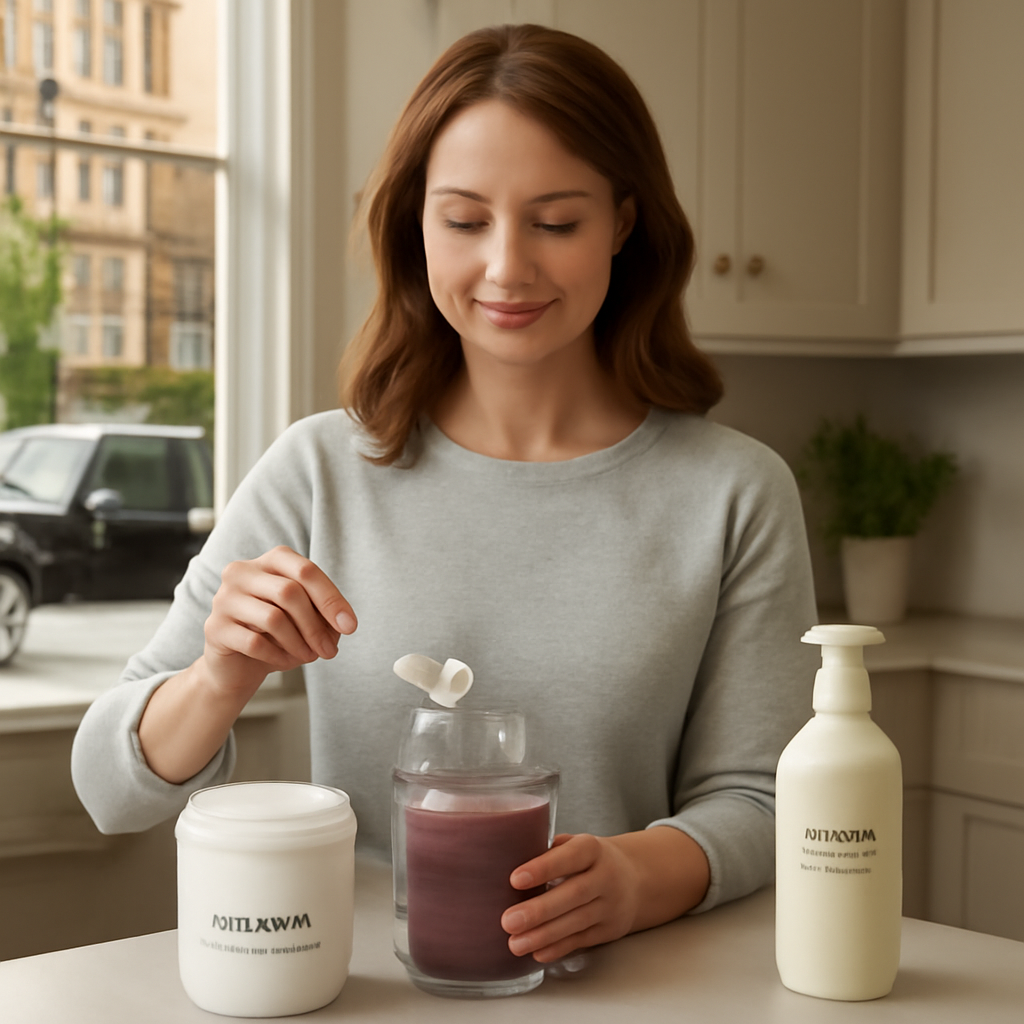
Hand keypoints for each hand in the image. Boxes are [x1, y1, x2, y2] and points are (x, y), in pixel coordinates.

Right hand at [201, 545, 356, 699]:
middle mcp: (242, 572)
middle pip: (290, 592)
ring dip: (299, 643)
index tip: (350, 627)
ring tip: (308, 657)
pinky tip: (285, 661)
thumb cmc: (277, 636)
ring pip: (273, 618)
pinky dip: (278, 655)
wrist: (237, 665)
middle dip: (316, 626)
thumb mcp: (307, 621)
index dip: (331, 599)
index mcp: (270, 561)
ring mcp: (224, 598)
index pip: (306, 570)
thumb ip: (325, 616)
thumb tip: (340, 624)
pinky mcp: (214, 628)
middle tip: (329, 651)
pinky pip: (255, 643)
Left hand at [500, 827, 710, 962]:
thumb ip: (551, 851)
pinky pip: (582, 940)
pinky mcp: (609, 929)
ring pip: (577, 922)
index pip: (570, 857)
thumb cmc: (591, 859)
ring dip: (544, 935)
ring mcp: (610, 905)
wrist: (636, 879)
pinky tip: (537, 952)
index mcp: (593, 849)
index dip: (544, 868)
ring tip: (515, 943)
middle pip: (574, 894)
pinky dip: (559, 948)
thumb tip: (512, 859)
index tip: (515, 879)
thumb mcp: (576, 844)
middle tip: (508, 921)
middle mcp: (606, 876)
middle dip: (540, 910)